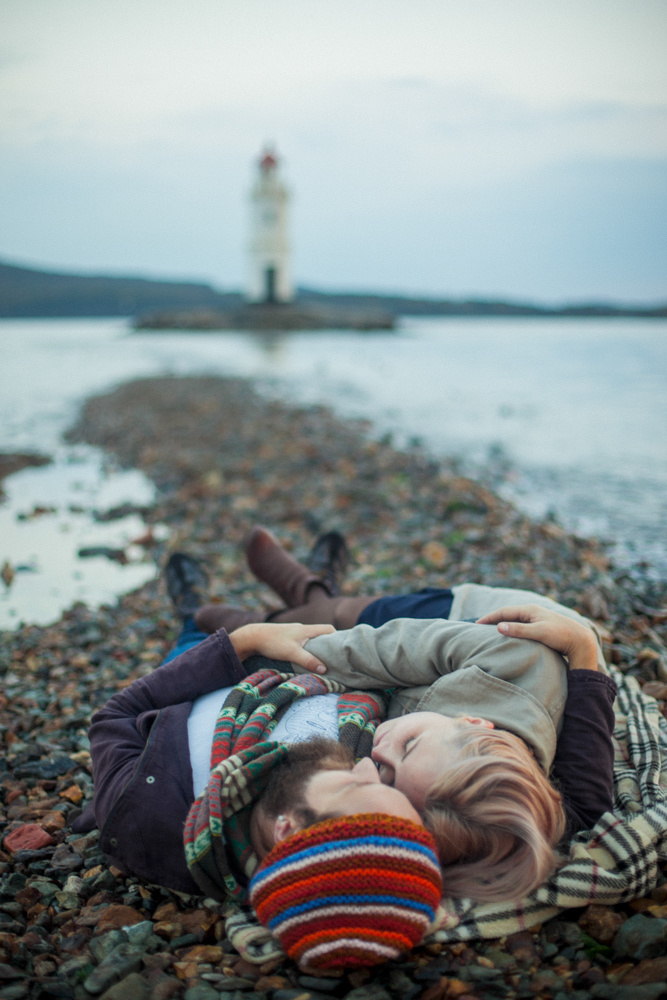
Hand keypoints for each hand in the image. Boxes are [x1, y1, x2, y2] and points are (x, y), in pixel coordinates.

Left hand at [229, 622, 334, 673]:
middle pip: (321, 635)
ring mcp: (294, 633)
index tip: (341, 649)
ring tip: (320, 662)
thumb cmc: (273, 642)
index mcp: (307, 629)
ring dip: (316, 648)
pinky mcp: (287, 638)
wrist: (252, 637)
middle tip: (333, 659)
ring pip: (311, 639)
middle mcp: (302, 629)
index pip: (329, 629)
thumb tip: (325, 669)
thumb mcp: (292, 653)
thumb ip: (308, 660)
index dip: (337, 637)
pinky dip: (306, 649)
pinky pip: (302, 642)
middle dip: (328, 645)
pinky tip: (303, 659)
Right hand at [476, 604, 598, 670]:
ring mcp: (537, 619)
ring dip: (501, 624)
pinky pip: (520, 625)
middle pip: (507, 614)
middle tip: (479, 627)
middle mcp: (532, 612)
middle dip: (493, 619)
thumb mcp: (538, 632)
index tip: (476, 624)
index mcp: (530, 610)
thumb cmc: (561, 635)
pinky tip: (509, 635)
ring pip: (514, 620)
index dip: (489, 618)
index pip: (504, 612)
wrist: (580, 641)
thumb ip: (519, 630)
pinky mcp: (541, 627)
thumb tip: (498, 627)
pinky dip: (510, 628)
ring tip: (490, 631)